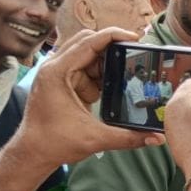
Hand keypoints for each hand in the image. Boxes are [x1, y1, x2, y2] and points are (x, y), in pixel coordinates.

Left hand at [16, 27, 163, 167]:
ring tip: (118, 83)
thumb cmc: (54, 143)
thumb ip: (129, 137)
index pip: (89, 42)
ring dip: (105, 66)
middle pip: (89, 42)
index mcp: (57, 73)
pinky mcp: (62, 81)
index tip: (135, 38)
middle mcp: (54, 67)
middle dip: (112, 50)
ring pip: (88, 55)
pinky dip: (99, 77)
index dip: (114, 36)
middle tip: (133, 58)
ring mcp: (57, 72)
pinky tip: (106, 91)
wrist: (32, 154)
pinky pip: (85, 68)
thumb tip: (158, 137)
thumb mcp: (95, 139)